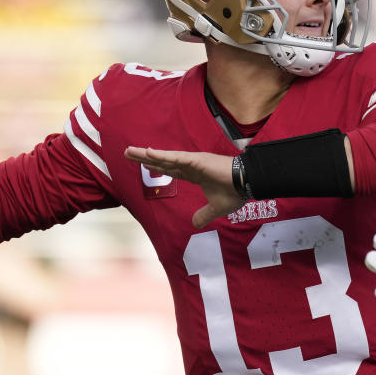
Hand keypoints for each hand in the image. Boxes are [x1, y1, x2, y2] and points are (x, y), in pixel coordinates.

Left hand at [124, 146, 243, 228]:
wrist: (247, 183)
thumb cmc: (235, 192)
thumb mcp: (216, 208)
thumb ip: (204, 214)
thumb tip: (195, 224)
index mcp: (195, 174)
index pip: (171, 169)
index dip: (157, 166)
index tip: (144, 164)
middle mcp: (191, 165)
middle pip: (162, 161)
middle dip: (144, 158)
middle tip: (128, 153)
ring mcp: (193, 161)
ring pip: (164, 157)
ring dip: (146, 154)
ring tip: (130, 151)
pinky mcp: (197, 160)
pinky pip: (175, 158)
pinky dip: (161, 156)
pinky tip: (147, 153)